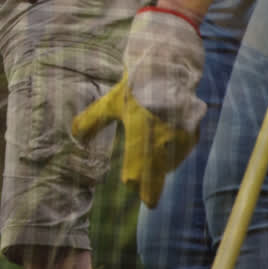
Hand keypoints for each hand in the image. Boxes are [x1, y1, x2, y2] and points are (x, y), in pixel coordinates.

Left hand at [72, 7, 203, 207]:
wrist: (169, 66)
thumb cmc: (137, 85)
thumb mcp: (111, 102)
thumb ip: (91, 121)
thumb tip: (74, 136)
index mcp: (140, 130)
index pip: (136, 166)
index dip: (134, 179)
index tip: (130, 187)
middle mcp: (162, 136)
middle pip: (156, 172)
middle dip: (152, 187)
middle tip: (149, 202)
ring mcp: (181, 135)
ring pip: (170, 161)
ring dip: (163, 166)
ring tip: (153, 166)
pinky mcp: (193, 131)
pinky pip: (183, 150)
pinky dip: (175, 153)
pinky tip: (168, 149)